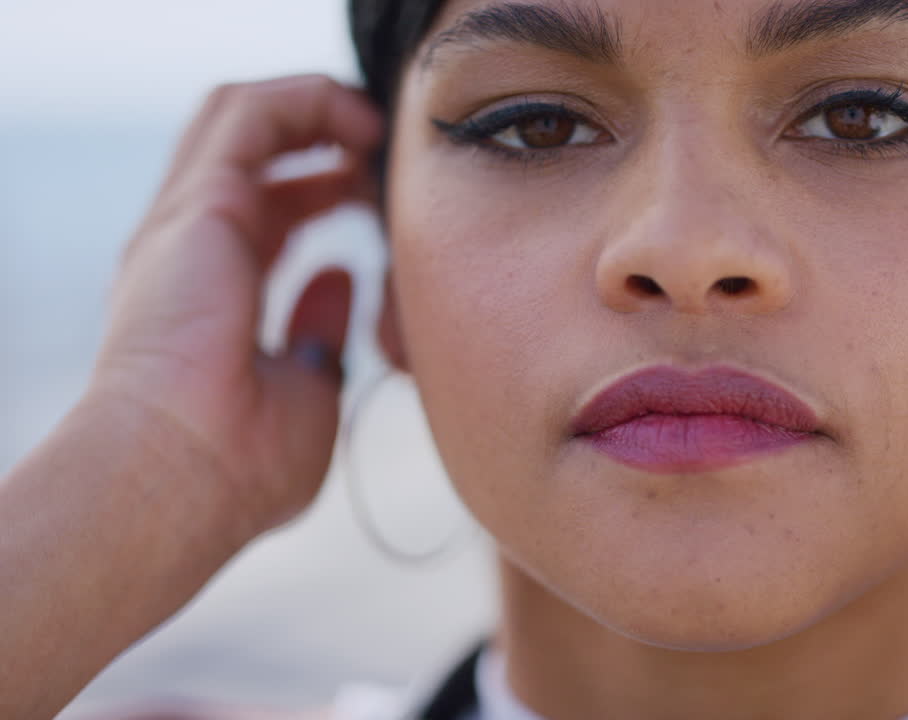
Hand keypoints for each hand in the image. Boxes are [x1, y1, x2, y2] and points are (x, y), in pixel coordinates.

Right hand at [90, 75, 382, 540]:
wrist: (180, 478)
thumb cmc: (238, 464)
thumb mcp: (304, 388)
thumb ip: (320, 329)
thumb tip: (338, 280)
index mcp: (213, 290)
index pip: (267, 211)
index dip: (323, 190)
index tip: (377, 198)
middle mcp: (192, 246)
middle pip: (252, 153)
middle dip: (318, 137)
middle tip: (379, 150)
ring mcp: (187, 220)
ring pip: (245, 116)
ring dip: (314, 108)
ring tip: (374, 125)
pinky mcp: (201, 203)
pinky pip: (254, 113)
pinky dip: (311, 102)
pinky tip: (361, 124)